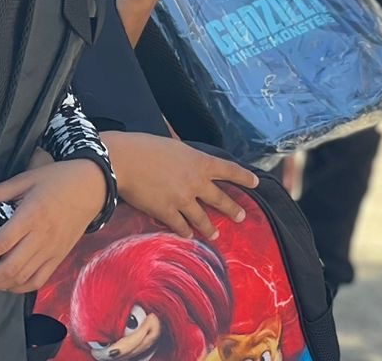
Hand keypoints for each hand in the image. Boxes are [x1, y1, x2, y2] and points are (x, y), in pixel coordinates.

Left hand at [0, 159, 106, 292]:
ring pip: (21, 279)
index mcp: (32, 215)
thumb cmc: (58, 179)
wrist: (93, 186)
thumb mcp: (27, 178)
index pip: (2, 243)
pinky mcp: (59, 257)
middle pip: (9, 268)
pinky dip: (18, 288)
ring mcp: (52, 250)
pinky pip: (37, 281)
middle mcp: (42, 237)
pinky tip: (4, 285)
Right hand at [103, 132, 258, 239]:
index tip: (256, 182)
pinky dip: (185, 231)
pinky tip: (188, 236)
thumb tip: (189, 162)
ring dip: (210, 227)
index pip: (229, 169)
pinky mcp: (167, 212)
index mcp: (200, 161)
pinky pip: (180, 225)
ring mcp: (183, 199)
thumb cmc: (145, 146)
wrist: (125, 160)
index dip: (244, 177)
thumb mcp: (173, 145)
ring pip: (202, 218)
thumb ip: (186, 157)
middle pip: (220, 199)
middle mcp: (196, 182)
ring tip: (215, 235)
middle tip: (241, 217)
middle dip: (233, 209)